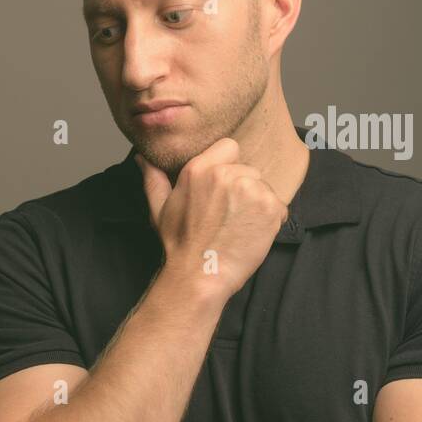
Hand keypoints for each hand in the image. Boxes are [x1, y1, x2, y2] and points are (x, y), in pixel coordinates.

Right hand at [134, 139, 287, 302]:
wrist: (200, 275)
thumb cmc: (179, 244)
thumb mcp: (159, 208)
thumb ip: (154, 178)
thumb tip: (143, 157)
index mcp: (199, 169)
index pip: (230, 147)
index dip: (228, 165)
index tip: (222, 188)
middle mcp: (226, 174)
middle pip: (248, 170)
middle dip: (243, 188)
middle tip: (228, 215)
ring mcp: (251, 190)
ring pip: (264, 188)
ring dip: (258, 204)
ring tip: (239, 226)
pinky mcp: (270, 208)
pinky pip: (279, 206)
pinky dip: (270, 220)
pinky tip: (251, 233)